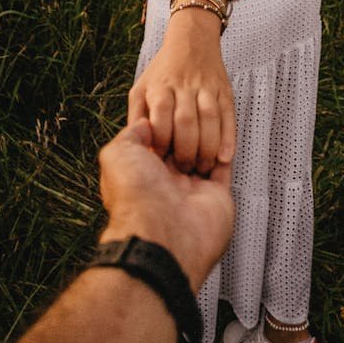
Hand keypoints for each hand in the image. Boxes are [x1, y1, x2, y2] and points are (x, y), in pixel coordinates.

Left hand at [99, 118, 234, 292]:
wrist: (161, 232)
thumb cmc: (136, 197)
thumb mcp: (117, 154)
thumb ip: (130, 135)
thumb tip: (142, 123)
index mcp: (143, 172)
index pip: (157, 142)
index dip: (164, 125)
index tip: (171, 110)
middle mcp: (167, 184)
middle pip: (181, 149)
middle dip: (187, 134)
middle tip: (192, 118)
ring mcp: (191, 191)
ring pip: (203, 156)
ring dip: (207, 141)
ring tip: (207, 128)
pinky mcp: (215, 197)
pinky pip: (224, 171)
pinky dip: (225, 155)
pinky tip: (223, 142)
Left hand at [127, 30, 235, 176]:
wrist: (192, 39)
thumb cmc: (162, 71)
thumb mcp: (140, 88)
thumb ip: (137, 116)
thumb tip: (138, 146)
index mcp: (160, 87)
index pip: (161, 116)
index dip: (161, 140)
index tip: (160, 159)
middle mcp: (184, 86)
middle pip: (186, 121)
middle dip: (185, 150)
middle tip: (184, 169)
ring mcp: (207, 88)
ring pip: (209, 119)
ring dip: (207, 147)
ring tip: (203, 167)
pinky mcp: (225, 91)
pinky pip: (229, 116)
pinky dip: (228, 138)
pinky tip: (225, 157)